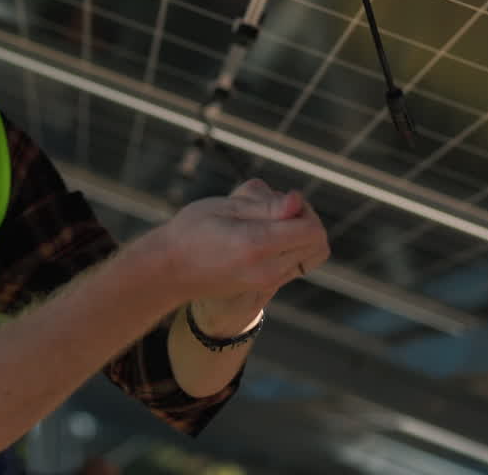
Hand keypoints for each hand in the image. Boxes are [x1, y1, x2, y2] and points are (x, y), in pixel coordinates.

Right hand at [188, 180, 327, 335]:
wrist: (169, 270)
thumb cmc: (191, 231)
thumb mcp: (226, 207)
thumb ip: (266, 206)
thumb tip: (298, 202)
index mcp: (257, 245)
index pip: (311, 229)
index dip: (304, 208)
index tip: (281, 200)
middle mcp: (268, 269)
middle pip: (318, 243)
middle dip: (307, 220)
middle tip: (279, 209)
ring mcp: (269, 282)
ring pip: (312, 256)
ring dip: (302, 235)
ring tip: (273, 223)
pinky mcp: (266, 287)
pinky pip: (298, 265)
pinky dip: (293, 248)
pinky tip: (266, 238)